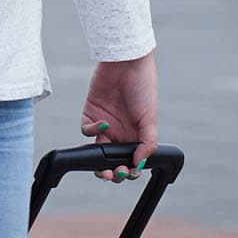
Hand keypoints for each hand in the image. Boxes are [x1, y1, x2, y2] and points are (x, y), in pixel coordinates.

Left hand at [80, 53, 160, 172]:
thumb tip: (139, 164)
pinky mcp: (91, 114)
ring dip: (99, 162)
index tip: (129, 173)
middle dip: (113, 172)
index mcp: (136, 136)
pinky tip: (102, 125)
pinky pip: (87, 131)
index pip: (131, 161)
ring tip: (105, 167)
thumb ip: (147, 143)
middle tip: (114, 174)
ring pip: (97, 151)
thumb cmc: (143, 87)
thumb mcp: (151, 118)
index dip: (129, 171)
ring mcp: (105, 125)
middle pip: (112, 161)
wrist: (126, 62)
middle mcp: (120, 133)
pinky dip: (92, 132)